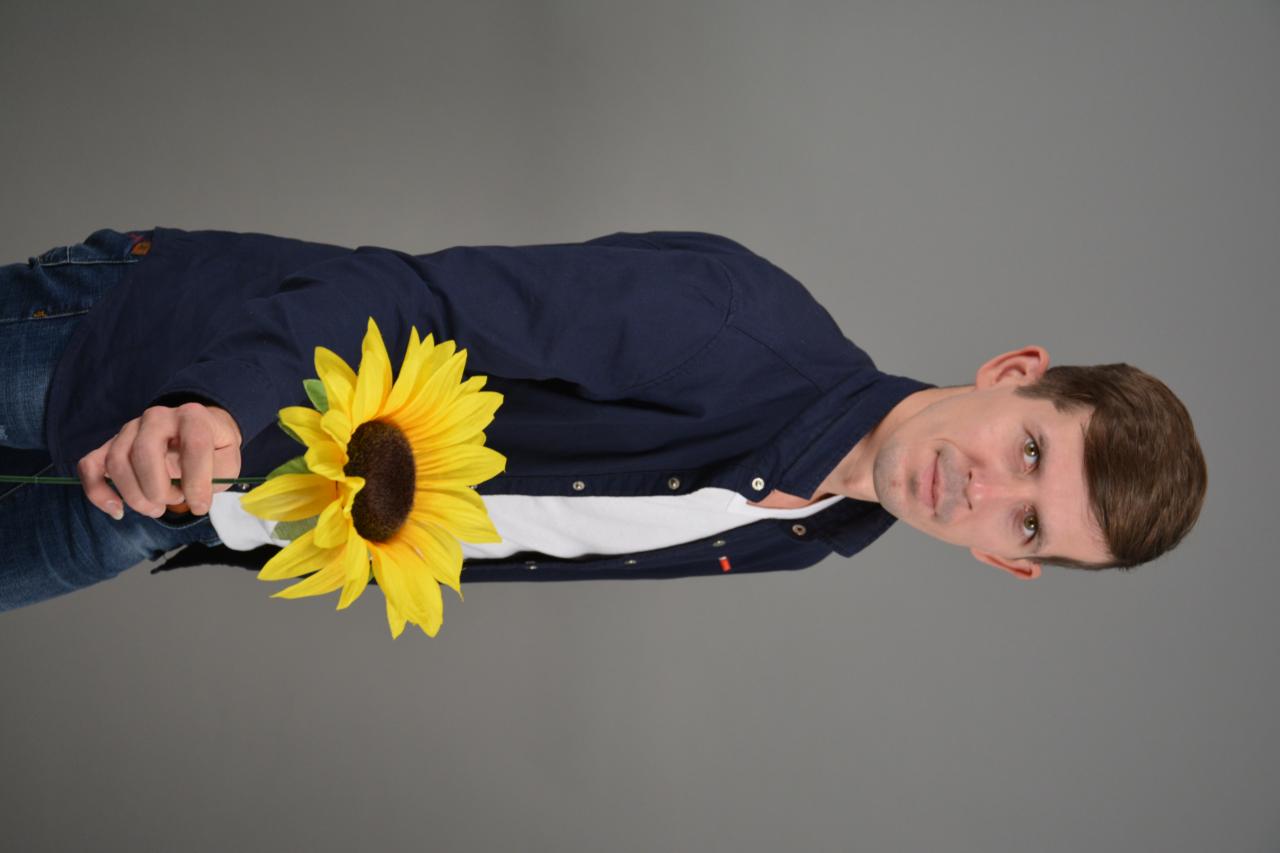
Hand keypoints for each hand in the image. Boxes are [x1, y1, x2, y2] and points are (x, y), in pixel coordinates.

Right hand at [78, 403, 242, 518]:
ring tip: (156, 508)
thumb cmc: (212, 449)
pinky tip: (118, 511)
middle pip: (144, 453)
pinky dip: (98, 492)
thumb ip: (218, 474)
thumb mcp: (228, 459)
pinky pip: (90, 466)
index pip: (193, 445)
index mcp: (193, 417)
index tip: (200, 506)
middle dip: (158, 490)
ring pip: (116, 462)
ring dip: (135, 496)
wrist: (196, 431)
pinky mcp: (111, 444)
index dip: (197, 482)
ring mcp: (129, 429)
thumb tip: (194, 496)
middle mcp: (157, 417)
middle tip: (174, 503)